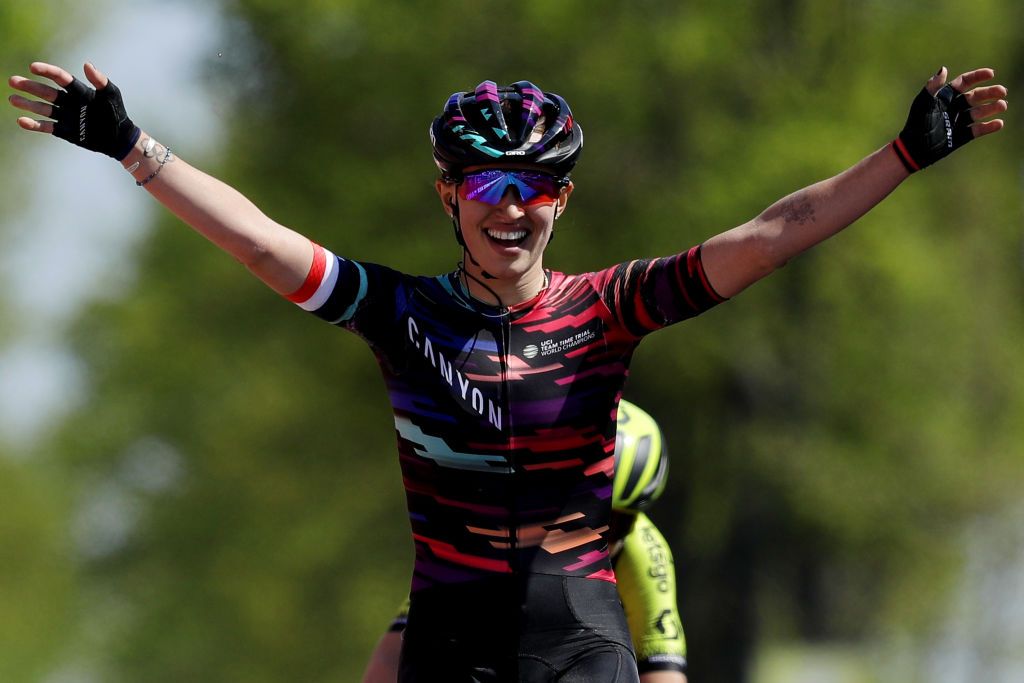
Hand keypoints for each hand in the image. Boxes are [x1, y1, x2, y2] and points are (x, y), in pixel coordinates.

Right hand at [9, 62, 139, 159]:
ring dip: (27, 104)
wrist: (119, 137)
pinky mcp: (64, 130)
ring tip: (12, 98)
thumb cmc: (117, 112)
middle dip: (30, 86)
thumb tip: (86, 64)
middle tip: (13, 81)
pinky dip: (34, 124)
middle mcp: (68, 102)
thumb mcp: (112, 95)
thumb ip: (100, 80)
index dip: (47, 71)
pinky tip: (21, 120)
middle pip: (46, 92)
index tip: (33, 67)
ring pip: (43, 108)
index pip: (60, 78)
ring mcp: (65, 116)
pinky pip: (46, 126)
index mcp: (79, 90)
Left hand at [892, 66, 1006, 172]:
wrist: (914, 149)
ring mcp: (958, 121)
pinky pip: (978, 130)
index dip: (978, 76)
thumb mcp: (923, 104)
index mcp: (945, 97)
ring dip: (991, 108)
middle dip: (989, 93)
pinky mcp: (961, 136)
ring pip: (979, 112)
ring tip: (1002, 105)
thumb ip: (933, 87)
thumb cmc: (916, 124)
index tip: (991, 73)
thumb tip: (944, 69)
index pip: (964, 82)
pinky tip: (998, 123)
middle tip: (1002, 92)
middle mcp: (954, 107)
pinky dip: (988, 127)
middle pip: (975, 96)